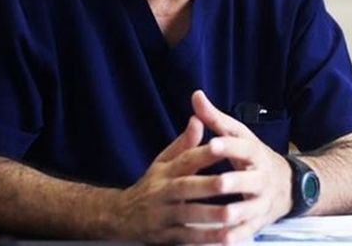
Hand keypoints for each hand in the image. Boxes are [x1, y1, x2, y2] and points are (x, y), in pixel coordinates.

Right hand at [110, 116, 237, 242]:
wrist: (120, 216)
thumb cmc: (150, 186)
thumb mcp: (163, 162)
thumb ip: (184, 144)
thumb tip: (199, 119)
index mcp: (165, 171)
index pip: (185, 158)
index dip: (203, 152)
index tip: (224, 146)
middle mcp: (162, 192)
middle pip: (185, 187)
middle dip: (207, 185)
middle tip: (229, 182)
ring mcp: (162, 216)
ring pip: (187, 215)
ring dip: (209, 216)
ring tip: (231, 214)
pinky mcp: (164, 236)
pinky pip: (185, 238)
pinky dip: (204, 240)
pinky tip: (223, 238)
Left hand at [191, 90, 293, 242]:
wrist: (288, 185)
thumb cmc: (252, 156)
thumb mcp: (238, 135)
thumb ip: (214, 118)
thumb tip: (195, 95)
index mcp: (254, 153)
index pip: (242, 147)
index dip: (227, 146)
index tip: (211, 144)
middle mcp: (261, 177)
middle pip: (248, 180)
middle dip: (234, 182)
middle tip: (218, 183)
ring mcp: (262, 201)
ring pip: (249, 208)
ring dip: (234, 214)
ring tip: (217, 217)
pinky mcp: (259, 221)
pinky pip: (247, 231)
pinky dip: (234, 237)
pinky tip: (220, 241)